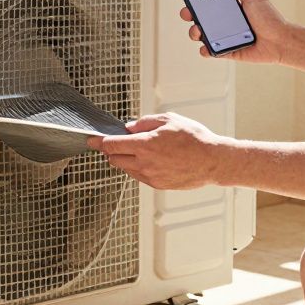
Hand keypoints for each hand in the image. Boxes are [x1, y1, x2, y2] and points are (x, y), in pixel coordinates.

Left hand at [87, 113, 233, 189]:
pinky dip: (138, 168)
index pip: (112, 144)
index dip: (99, 142)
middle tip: (116, 143)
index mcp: (145, 145)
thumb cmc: (195, 139)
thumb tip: (130, 127)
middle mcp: (144, 163)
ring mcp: (150, 176)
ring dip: (125, 160)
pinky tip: (150, 160)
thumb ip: (146, 122)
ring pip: (126, 169)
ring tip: (140, 150)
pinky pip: (139, 176)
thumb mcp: (169, 120)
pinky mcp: (158, 185)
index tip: (92, 141)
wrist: (212, 161)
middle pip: (114, 159)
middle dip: (111, 151)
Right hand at [183, 0, 292, 64]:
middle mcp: (224, 23)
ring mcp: (224, 37)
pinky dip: (205, 50)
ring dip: (195, 32)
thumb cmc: (270, 19)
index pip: (208, 2)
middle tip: (188, 12)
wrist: (281, 41)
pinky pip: (211, 51)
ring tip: (198, 30)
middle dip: (189, 14)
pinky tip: (206, 46)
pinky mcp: (227, 51)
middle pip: (200, 18)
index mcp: (229, 9)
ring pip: (202, 35)